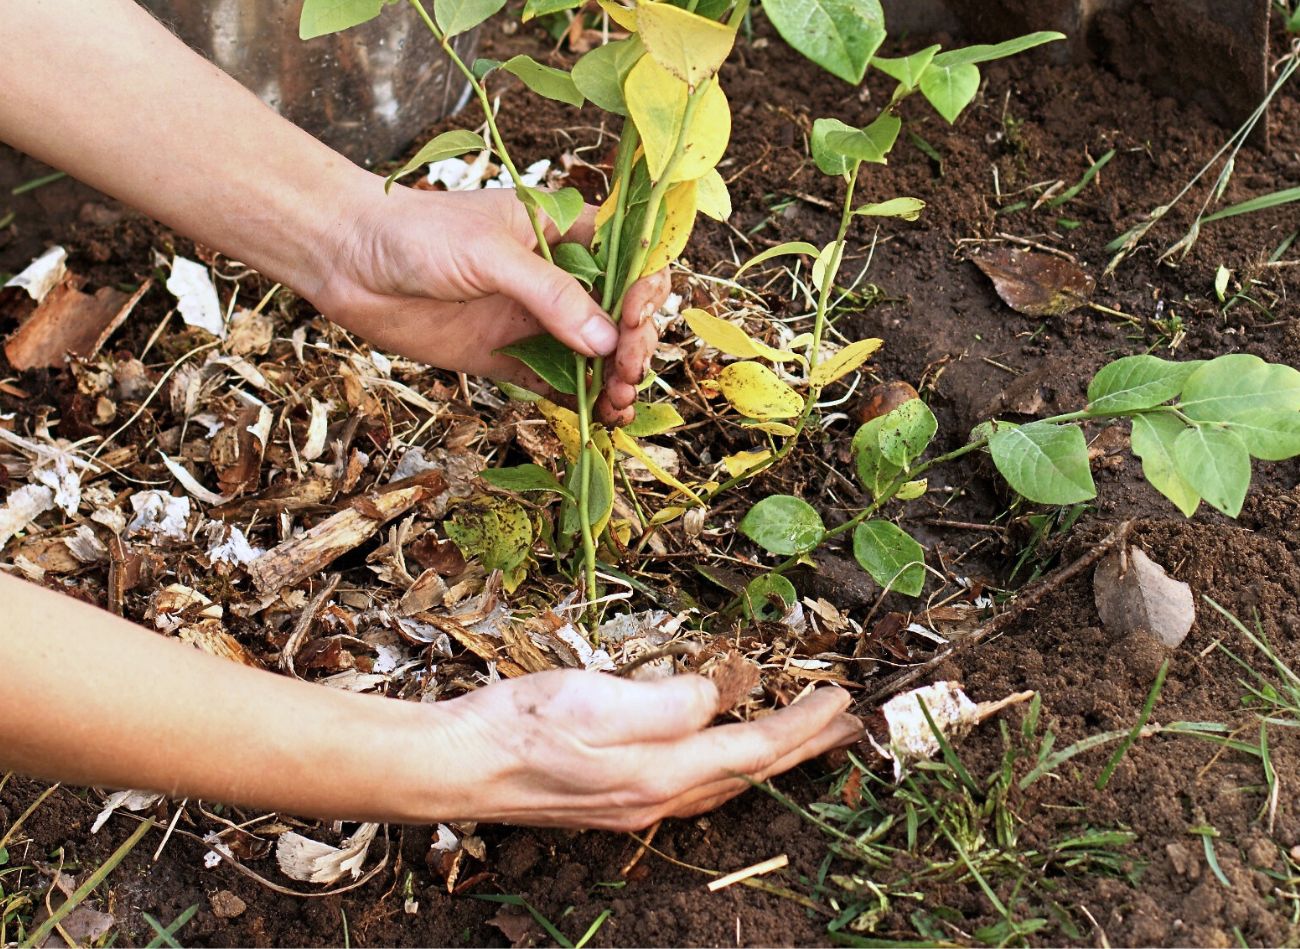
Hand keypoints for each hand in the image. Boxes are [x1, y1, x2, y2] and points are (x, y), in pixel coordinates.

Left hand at [315, 184, 666, 425]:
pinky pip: (560, 385)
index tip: (633, 319)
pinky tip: (599, 419)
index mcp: (567, 233)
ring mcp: (538, 322)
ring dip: (616, 381)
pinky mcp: (512, 359)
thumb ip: (550, 296)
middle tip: (624, 372)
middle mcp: (561, 279)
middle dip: (634, 345)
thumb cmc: (418, 234)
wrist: (348, 261)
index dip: (645, 293)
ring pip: (598, 356)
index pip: (631, 261)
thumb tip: (606, 343)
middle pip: (622, 316)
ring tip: (615, 404)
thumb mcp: (490, 254)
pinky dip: (584, 404)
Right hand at [430, 670, 862, 829]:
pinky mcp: (614, 800)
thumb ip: (669, 702)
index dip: (804, 724)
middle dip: (805, 748)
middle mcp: (657, 799)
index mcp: (661, 772)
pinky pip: (696, 787)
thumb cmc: (520, 727)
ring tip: (804, 738)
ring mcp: (636, 805)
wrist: (458, 767)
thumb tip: (719, 697)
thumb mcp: (597, 697)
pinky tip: (724, 758)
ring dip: (772, 758)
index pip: (754, 748)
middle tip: (849, 726)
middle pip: (751, 774)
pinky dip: (730, 767)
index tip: (842, 699)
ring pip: (726, 783)